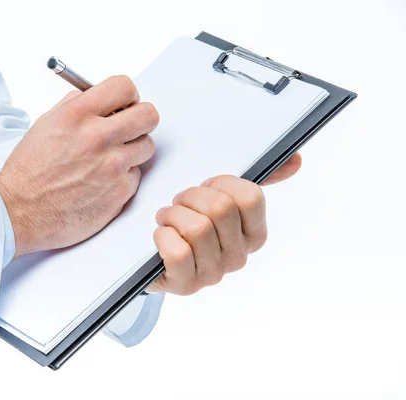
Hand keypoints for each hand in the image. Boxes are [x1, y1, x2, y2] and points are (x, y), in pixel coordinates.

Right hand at [0, 76, 158, 257]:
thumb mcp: (46, 125)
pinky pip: (136, 176)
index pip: (124, 87)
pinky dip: (123, 178)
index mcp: (76, 115)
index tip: (125, 104)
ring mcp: (112, 166)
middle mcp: (97, 137)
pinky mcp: (119, 192)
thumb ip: (76, 107)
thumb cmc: (28, 172)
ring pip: (147, 146)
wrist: (19, 212)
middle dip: (141, 120)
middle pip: (148, 115)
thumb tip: (101, 99)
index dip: (128, 95)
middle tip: (130, 128)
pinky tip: (101, 182)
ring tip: (110, 159)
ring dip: (133, 150)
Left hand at [148, 154, 301, 294]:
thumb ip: (255, 180)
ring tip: (168, 219)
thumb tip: (295, 159)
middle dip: (191, 197)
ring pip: (197, 228)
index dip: (220, 184)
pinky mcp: (187, 284)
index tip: (206, 188)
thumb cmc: (190, 224)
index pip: (250, 197)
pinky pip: (178, 252)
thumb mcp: (220, 199)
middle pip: (220, 208)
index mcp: (254, 233)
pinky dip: (163, 236)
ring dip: (173, 215)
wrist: (156, 258)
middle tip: (180, 204)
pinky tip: (162, 236)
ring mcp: (214, 273)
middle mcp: (238, 256)